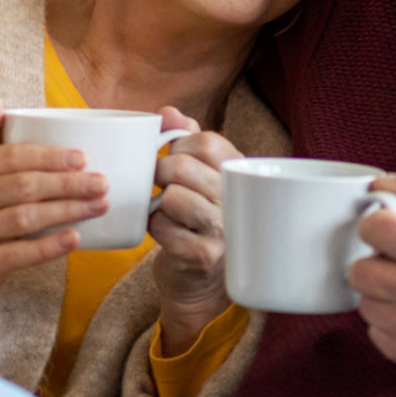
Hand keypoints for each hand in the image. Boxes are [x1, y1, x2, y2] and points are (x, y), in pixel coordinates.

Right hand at [0, 92, 106, 298]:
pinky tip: (75, 238)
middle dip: (68, 184)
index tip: (84, 158)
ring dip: (67, 211)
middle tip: (103, 183)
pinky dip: (49, 247)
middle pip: (25, 187)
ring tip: (101, 205)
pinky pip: (19, 254)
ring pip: (25, 218)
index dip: (50, 158)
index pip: (14, 158)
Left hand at [148, 107, 241, 351]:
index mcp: (241, 176)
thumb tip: (168, 111)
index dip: (180, 143)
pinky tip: (164, 232)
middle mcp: (237, 202)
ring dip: (158, 203)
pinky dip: (154, 227)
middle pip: (183, 167)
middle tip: (161, 184)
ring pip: (172, 197)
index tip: (173, 154)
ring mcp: (222, 230)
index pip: (207, 141)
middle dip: (161, 172)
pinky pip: (161, 227)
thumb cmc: (201, 222)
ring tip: (166, 210)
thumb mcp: (204, 178)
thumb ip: (189, 141)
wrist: (204, 285)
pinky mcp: (200, 255)